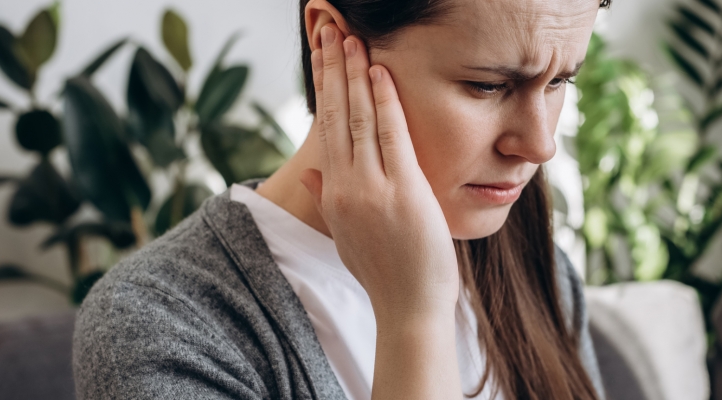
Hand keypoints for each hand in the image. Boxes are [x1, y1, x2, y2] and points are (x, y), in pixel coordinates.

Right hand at [300, 25, 459, 322]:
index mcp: (334, 194)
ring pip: (358, 120)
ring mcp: (373, 188)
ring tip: (350, 40)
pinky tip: (379, 75)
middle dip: (332, 69)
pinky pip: (391, 137)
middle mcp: (347, 186)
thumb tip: (313, 173)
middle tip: (329, 31)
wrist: (408, 305)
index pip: (324, 128)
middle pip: (335, 116)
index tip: (320, 55)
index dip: (322, 87)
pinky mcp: (403, 191)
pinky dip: (384, 103)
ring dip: (354, 76)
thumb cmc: (383, 272)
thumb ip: (330, 200)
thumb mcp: (346, 235)